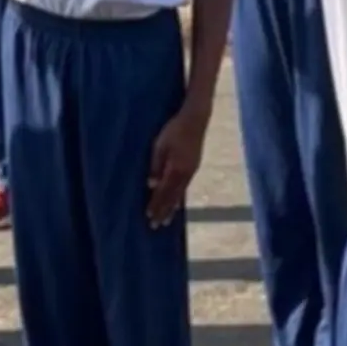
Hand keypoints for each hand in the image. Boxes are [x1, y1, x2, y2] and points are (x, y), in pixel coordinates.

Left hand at [147, 103, 208, 227]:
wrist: (196, 119)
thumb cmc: (174, 130)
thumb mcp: (160, 145)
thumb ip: (156, 165)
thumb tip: (151, 185)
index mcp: (176, 168)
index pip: (164, 192)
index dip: (156, 205)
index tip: (149, 218)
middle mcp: (186, 173)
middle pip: (173, 196)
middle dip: (164, 211)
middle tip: (156, 226)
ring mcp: (192, 170)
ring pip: (181, 193)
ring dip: (173, 206)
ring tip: (167, 219)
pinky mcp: (194, 166)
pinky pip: (185, 186)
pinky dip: (180, 197)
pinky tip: (178, 201)